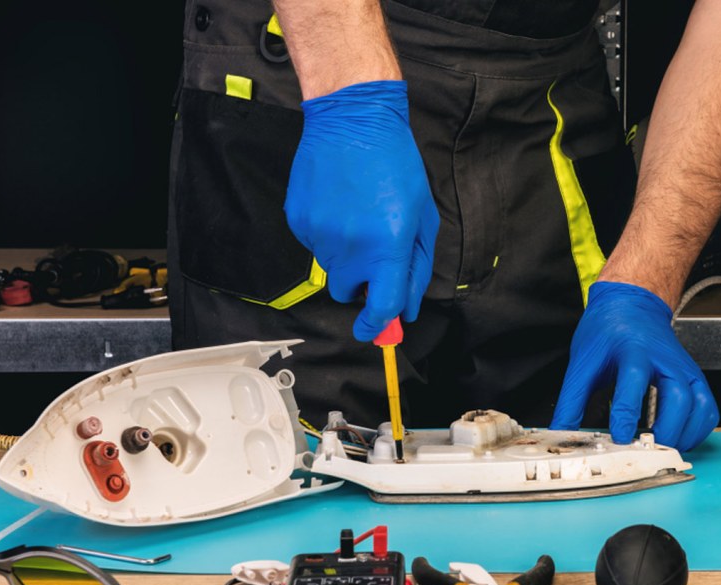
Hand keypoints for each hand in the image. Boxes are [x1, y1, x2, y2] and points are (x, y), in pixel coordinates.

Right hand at [285, 80, 439, 340]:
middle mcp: (350, 247)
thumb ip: (416, 268)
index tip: (378, 328)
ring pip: (331, 268)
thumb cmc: (395, 165)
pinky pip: (314, 245)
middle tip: (372, 252)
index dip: (379, 325)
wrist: (352, 120)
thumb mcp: (421, 217)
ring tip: (356, 215)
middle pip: (349, 293)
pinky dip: (327, 234)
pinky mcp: (299, 222)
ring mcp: (320, 236)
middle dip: (361, 283)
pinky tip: (338, 204)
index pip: (382, 307)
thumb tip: (406, 309)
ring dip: (345, 255)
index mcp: (387, 247)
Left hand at [550, 281, 717, 449]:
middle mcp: (665, 359)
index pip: (634, 381)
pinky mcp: (694, 378)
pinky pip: (707, 409)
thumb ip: (571, 400)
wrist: (632, 305)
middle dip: (666, 429)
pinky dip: (697, 430)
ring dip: (684, 434)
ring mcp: (684, 369)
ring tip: (660, 449)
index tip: (619, 438)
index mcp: (633, 349)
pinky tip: (677, 439)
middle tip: (646, 449)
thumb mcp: (583, 361)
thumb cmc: (607, 330)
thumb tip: (560, 433)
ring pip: (700, 405)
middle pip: (679, 396)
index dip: (626, 415)